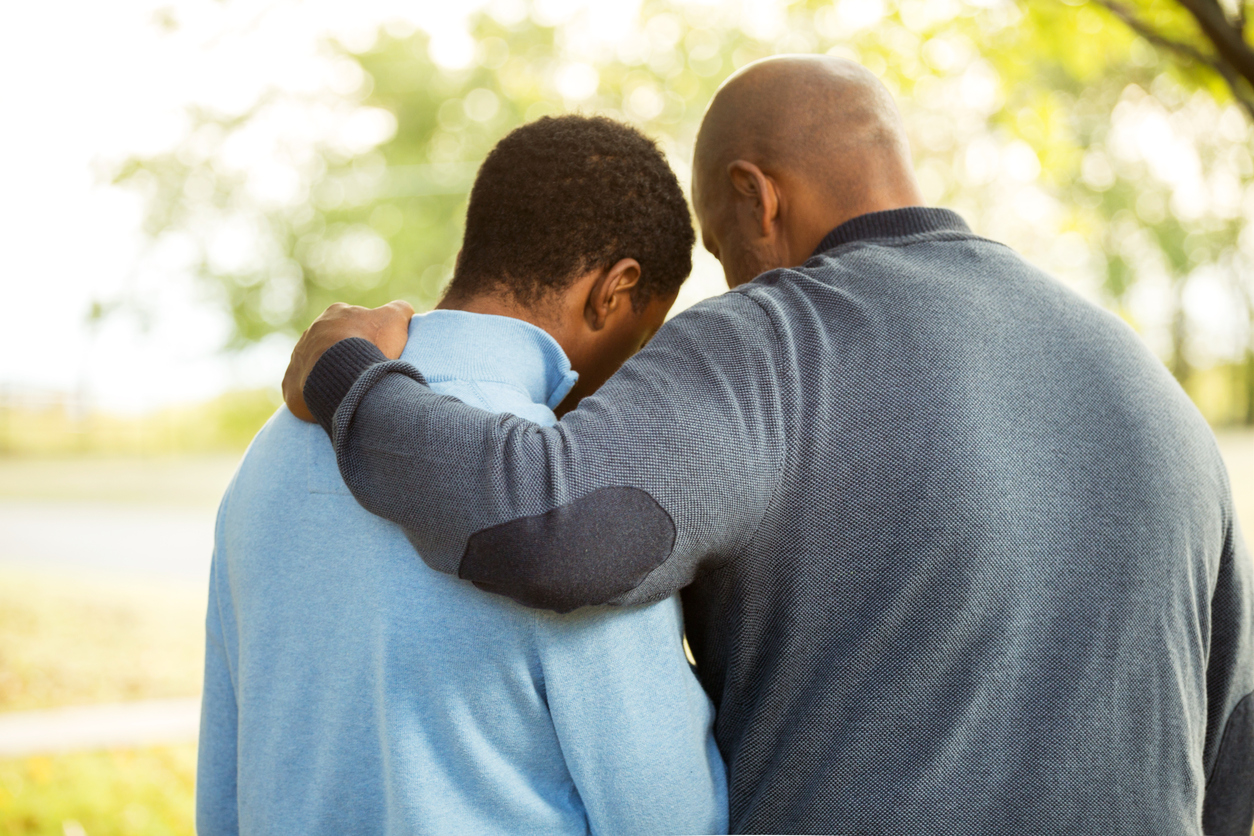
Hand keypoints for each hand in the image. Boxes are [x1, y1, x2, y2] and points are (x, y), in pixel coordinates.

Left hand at [283, 300, 414, 421]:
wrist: (340, 373)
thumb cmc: (369, 344)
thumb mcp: (394, 320)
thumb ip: (399, 310)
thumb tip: (403, 311)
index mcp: (335, 313)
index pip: (353, 322)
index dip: (368, 336)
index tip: (378, 351)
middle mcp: (312, 331)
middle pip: (333, 343)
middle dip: (347, 355)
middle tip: (365, 372)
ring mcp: (299, 356)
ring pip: (318, 365)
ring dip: (331, 374)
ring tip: (351, 389)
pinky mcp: (292, 382)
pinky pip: (304, 388)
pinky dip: (316, 393)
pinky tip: (332, 400)